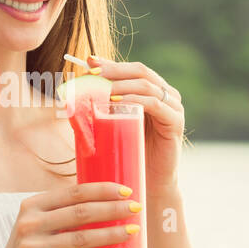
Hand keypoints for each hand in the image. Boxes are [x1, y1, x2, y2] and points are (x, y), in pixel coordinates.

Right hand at [0, 182, 143, 247]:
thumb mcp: (38, 226)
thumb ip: (61, 213)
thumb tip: (105, 201)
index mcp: (32, 205)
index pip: (73, 192)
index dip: (102, 190)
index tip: (126, 191)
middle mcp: (30, 223)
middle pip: (80, 212)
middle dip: (113, 209)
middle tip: (136, 209)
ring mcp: (32, 247)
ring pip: (82, 238)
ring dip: (112, 233)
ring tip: (132, 230)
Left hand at [87, 55, 184, 192]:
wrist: (148, 183)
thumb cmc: (128, 153)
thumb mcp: (112, 124)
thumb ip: (99, 105)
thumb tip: (72, 89)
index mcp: (153, 91)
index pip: (131, 69)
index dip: (110, 65)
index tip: (87, 65)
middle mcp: (166, 95)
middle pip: (140, 71)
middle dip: (113, 71)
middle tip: (91, 76)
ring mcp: (173, 107)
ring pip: (146, 85)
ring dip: (120, 84)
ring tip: (99, 90)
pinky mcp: (175, 123)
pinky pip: (155, 104)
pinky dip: (134, 100)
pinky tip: (116, 101)